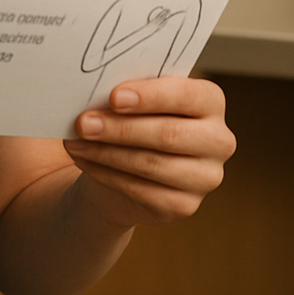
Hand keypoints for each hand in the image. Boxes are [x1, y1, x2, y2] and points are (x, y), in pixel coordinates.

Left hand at [63, 76, 235, 228]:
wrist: (130, 160)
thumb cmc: (133, 113)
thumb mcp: (135, 95)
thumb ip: (127, 89)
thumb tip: (92, 89)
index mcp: (210, 101)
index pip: (186, 95)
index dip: (150, 96)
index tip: (114, 97)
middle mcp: (218, 140)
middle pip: (168, 134)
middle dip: (120, 128)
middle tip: (82, 123)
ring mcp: (206, 176)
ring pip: (152, 164)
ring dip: (106, 153)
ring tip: (75, 142)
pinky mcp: (185, 205)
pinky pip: (142, 190)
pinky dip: (106, 173)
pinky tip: (84, 160)